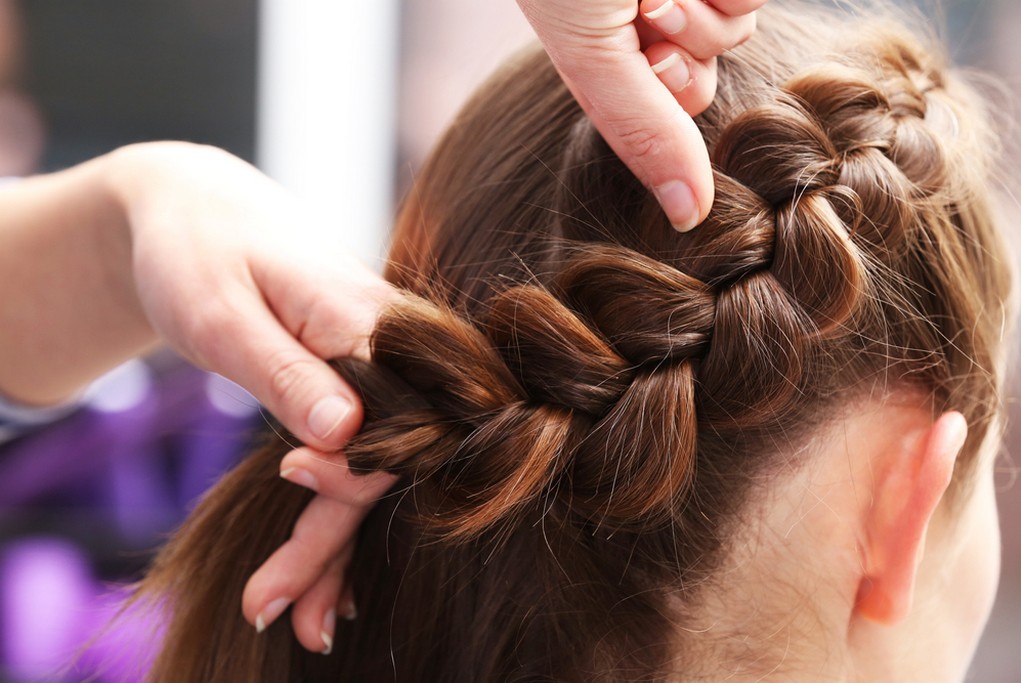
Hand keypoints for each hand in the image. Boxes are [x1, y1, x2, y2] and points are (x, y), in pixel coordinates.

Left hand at [107, 142, 399, 650]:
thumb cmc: (198, 252)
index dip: (344, 487)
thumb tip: (347, 439)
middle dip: (333, 543)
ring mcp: (387, 364)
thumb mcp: (221, 313)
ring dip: (335, 543)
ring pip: (377, 467)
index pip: (389, 428)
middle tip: (274, 613)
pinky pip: (364, 451)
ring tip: (292, 615)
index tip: (282, 501)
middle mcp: (398, 348)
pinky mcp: (368, 377)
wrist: (199, 209)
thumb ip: (287, 373)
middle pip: (389, 462)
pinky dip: (337, 508)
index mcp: (373, 322)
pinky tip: (323, 564)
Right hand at [517, 0, 765, 230]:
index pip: (670, 112)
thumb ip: (642, 134)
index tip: (647, 53)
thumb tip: (687, 219)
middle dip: (692, 45)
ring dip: (709, 10)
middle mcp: (645, 27)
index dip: (670, 88)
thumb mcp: (590, 55)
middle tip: (651, 5)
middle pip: (709, 74)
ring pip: (738, 30)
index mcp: (606, 56)